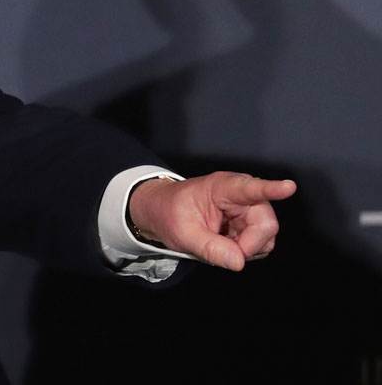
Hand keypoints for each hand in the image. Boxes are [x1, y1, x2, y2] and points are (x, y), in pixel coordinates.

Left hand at [127, 172, 296, 270]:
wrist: (161, 212)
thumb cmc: (169, 213)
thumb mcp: (183, 233)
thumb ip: (211, 248)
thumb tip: (239, 262)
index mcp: (222, 187)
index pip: (250, 188)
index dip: (271, 189)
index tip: (288, 187)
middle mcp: (241, 195)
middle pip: (266, 223)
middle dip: (249, 244)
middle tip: (224, 251)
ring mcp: (248, 209)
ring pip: (266, 236)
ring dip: (246, 248)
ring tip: (219, 243)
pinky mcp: (250, 223)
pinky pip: (260, 243)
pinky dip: (245, 251)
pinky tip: (226, 245)